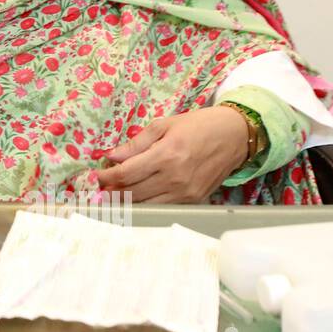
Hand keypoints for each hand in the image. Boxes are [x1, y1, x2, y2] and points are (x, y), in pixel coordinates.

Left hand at [96, 106, 248, 202]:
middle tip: (102, 186)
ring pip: (146, 204)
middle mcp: (175, 178)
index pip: (126, 174)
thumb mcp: (164, 125)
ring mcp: (186, 192)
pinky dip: (147, 202)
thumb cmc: (198, 125)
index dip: (107, 177)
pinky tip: (139, 194)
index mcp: (166, 155)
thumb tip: (112, 156)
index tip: (97, 175)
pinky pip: (163, 206)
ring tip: (116, 192)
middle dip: (113, 191)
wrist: (235, 135)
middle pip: (133, 193)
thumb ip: (136, 143)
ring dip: (127, 200)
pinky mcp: (195, 200)